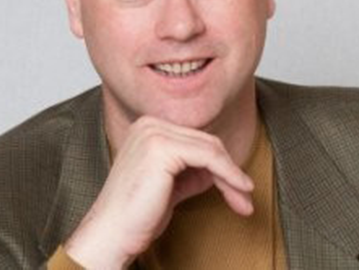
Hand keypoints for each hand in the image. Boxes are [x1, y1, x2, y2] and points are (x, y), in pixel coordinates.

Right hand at [63, 116, 253, 268]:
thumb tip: (223, 169)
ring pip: (211, 149)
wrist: (112, 234)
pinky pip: (209, 157)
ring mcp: (153, 133)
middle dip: (231, 172)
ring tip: (243, 202)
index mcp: (147, 127)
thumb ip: (192, 170)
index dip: (222, 165)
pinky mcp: (161, 147)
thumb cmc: (138, 215)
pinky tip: (238, 191)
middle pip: (206, 142)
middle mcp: (148, 124)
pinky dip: (229, 175)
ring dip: (233, 177)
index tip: (238, 191)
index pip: (197, 139)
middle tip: (245, 199)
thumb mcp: (171, 184)